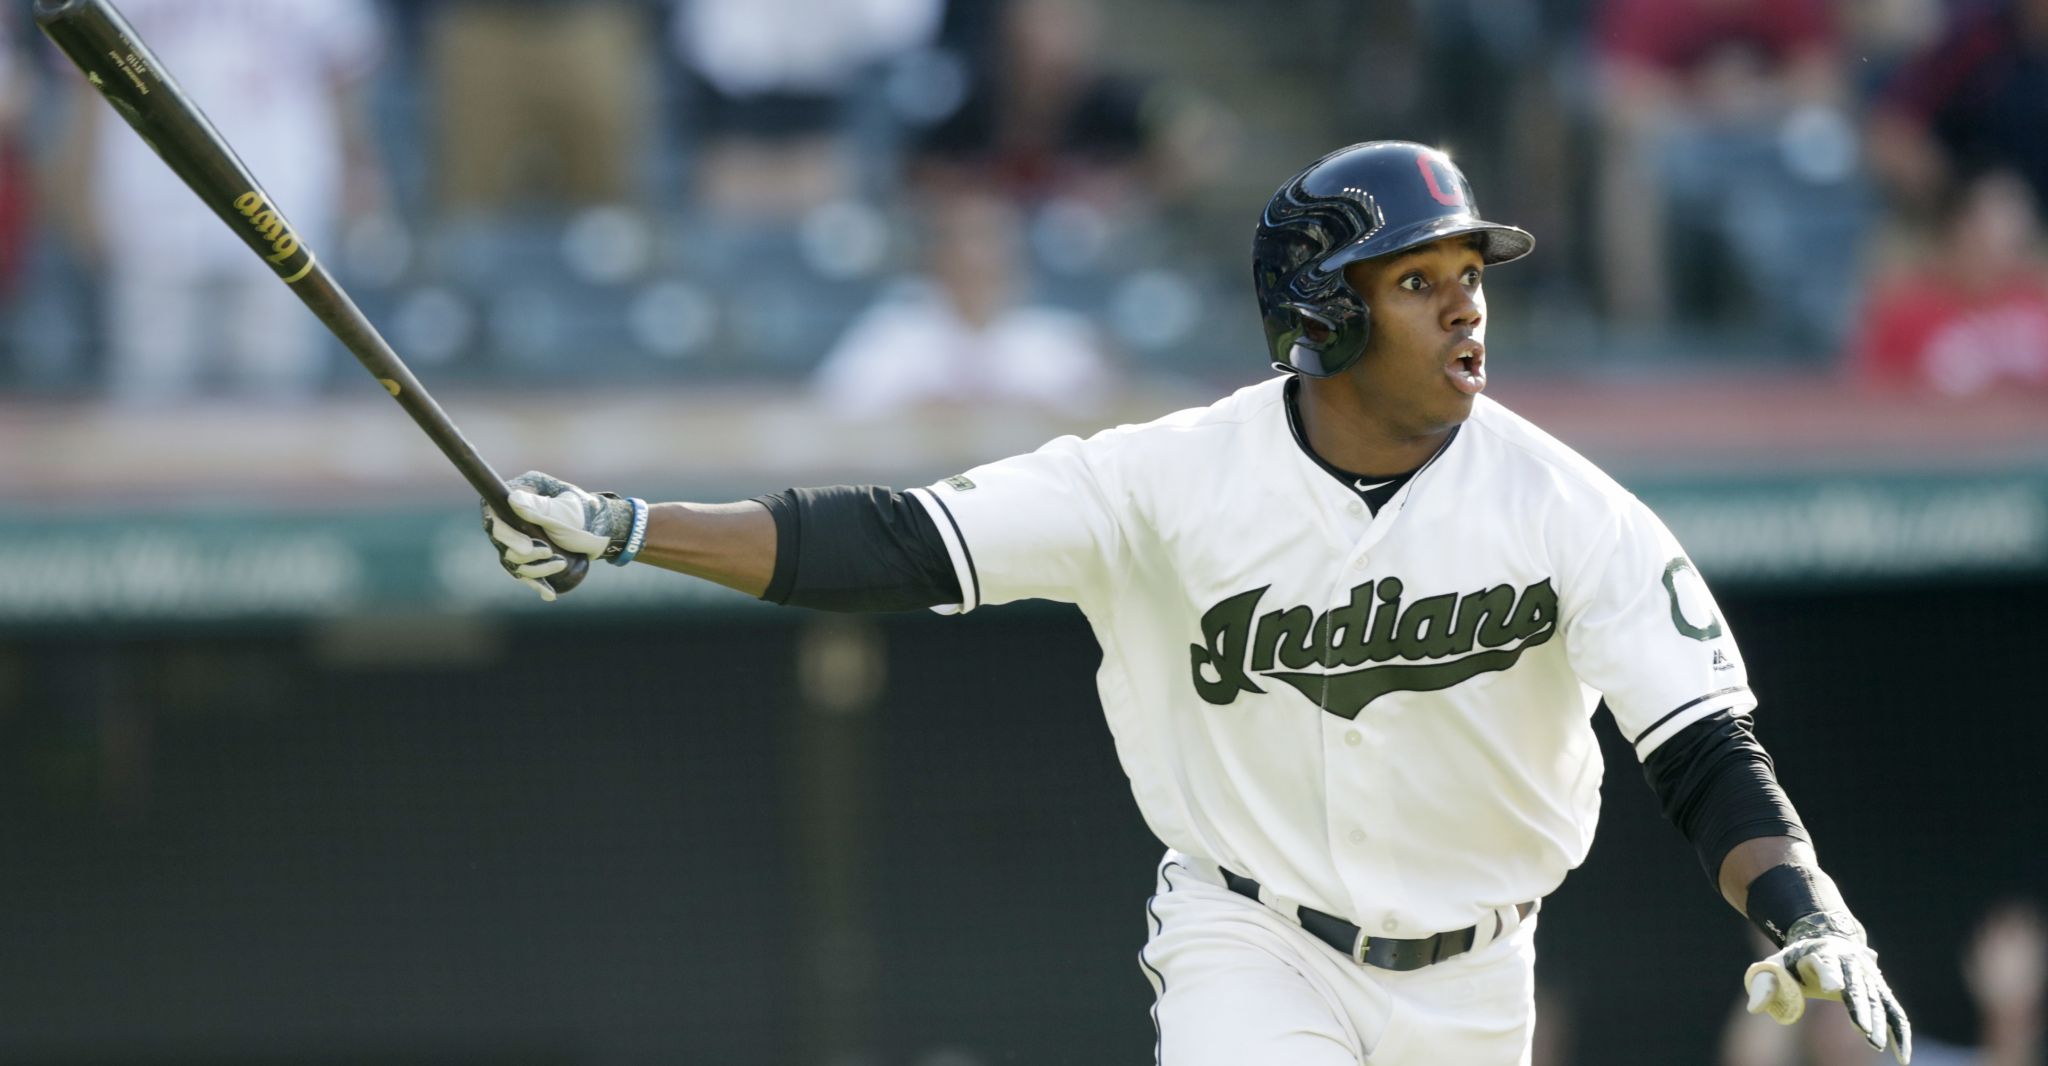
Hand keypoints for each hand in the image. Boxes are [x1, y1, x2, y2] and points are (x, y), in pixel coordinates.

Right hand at [481, 471, 640, 600]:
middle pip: (502, 543)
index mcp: (516, 497)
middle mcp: (511, 519)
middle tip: (548, 553)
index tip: (526, 548)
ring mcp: (518, 538)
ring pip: (513, 561)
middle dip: (526, 554)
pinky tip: (550, 595)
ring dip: (536, 568)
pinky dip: (538, 584)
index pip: (494, 517)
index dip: (505, 535)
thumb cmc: (581, 514)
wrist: (600, 529)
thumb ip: (537, 509)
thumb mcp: (561, 510)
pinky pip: (525, 573)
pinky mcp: (529, 557)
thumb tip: (512, 500)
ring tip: (561, 564)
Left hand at [1744, 920, 1911, 1063]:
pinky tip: (1902, 1055)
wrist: (1825, 937)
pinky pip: (1893, 1012)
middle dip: (1861, 1010)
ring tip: (1878, 1047)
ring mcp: (1869, 976)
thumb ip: (1765, 986)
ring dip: (1880, 1023)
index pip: (1826, 964)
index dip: (1829, 975)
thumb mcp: (1774, 966)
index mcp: (1822, 953)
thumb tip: (1754, 1008)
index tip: (1834, 988)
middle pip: (1857, 987)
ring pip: (1878, 1001)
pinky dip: (1898, 1032)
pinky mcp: (1880, 990)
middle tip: (1864, 1032)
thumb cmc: (1795, 960)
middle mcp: (1851, 963)